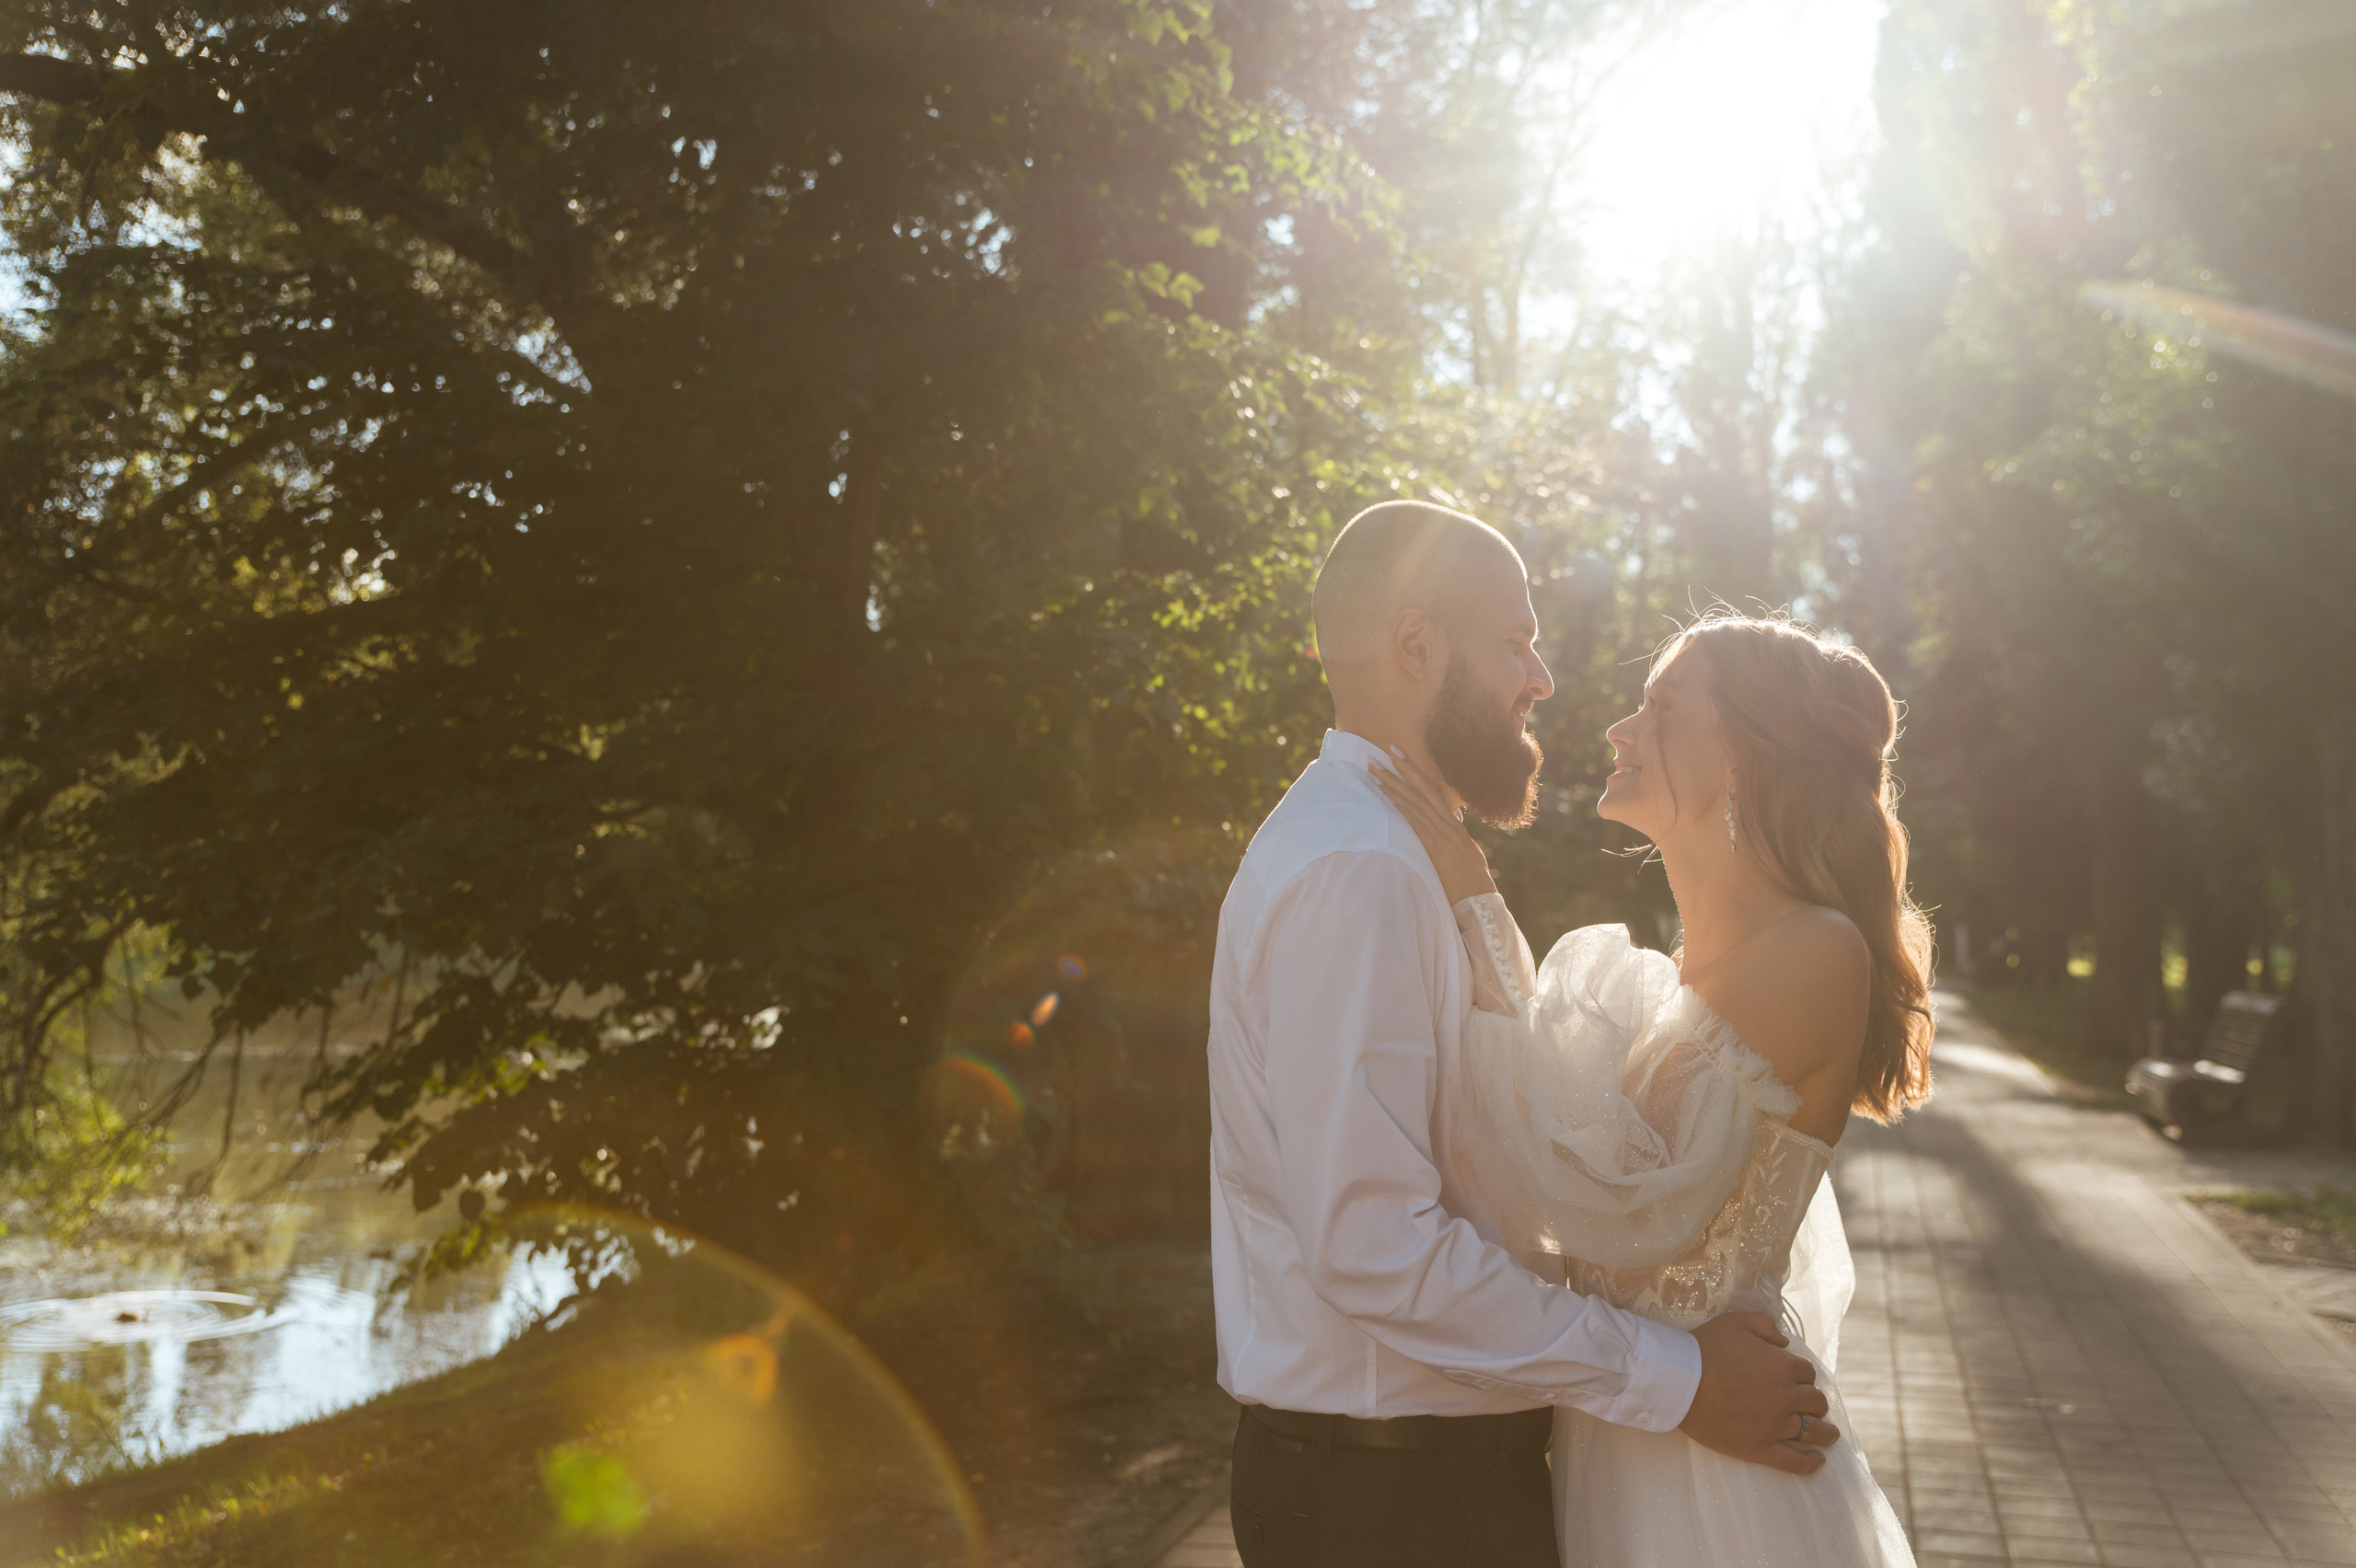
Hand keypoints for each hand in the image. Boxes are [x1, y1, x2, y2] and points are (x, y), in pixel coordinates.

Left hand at [1368, 746, 1495, 903]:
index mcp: (1455, 828)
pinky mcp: (1436, 849)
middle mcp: (1450, 827)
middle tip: (1382, 752)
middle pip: (1423, 791)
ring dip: (1393, 784)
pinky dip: (1401, 806)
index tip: (1399, 758)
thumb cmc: (1473, 887)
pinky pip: (1416, 822)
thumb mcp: (1465, 858)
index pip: (1432, 794)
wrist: (1481, 906)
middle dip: (1401, 770)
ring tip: (1374, 769)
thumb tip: (1444, 834)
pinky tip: (1387, 795)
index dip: (1415, 774)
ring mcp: (1444, 836)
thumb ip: (1451, 843)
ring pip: (1415, 802)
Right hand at [1679, 1312, 1839, 1475]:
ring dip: (1826, 1432)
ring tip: (1830, 1435)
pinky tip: (1818, 1461)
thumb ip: (1765, 1325)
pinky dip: (1810, 1463)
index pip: (1808, 1372)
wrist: (1679, 1381)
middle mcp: (1786, 1397)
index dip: (1803, 1374)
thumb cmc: (1705, 1348)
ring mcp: (1775, 1426)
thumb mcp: (1735, 1322)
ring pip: (1812, 1431)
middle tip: (1812, 1405)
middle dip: (1816, 1402)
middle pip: (1815, 1402)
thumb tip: (1784, 1341)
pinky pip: (1795, 1461)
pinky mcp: (1761, 1449)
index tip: (1796, 1378)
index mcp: (1784, 1366)